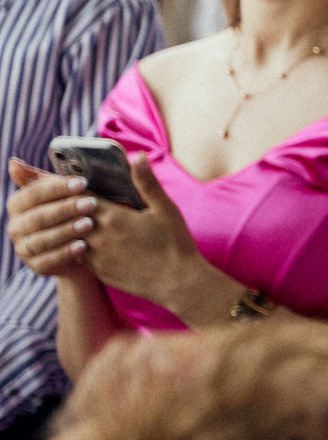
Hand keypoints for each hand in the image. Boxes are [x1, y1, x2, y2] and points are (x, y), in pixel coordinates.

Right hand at [6, 161, 93, 278]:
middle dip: (66, 209)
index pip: (33, 194)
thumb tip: (13, 163)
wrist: (82, 250)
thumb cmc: (71, 215)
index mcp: (18, 205)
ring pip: (43, 238)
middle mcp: (15, 227)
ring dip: (67, 230)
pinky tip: (84, 246)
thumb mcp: (61, 196)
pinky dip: (66, 252)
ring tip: (90, 223)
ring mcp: (23, 248)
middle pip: (39, 216)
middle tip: (91, 203)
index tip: (82, 183)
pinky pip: (49, 259)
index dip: (57, 188)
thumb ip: (41, 180)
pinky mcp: (35, 266)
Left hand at [15, 152, 211, 305]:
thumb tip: (136, 155)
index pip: (75, 194)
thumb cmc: (175, 244)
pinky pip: (78, 254)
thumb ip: (146, 182)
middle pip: (66, 214)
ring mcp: (96, 255)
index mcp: (112, 216)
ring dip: (62, 226)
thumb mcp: (165, 209)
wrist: (178, 284)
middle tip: (37, 192)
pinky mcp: (98, 272)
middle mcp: (98, 235)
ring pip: (69, 235)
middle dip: (54, 203)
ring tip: (56, 218)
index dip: (56, 184)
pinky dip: (74, 245)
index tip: (36, 174)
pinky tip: (76, 241)